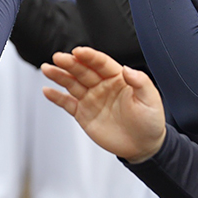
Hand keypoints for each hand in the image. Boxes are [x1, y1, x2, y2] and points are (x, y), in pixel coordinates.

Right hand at [41, 47, 166, 162]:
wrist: (143, 146)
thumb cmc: (149, 122)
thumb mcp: (150, 100)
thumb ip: (140, 82)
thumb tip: (127, 69)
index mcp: (118, 78)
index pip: (101, 63)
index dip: (89, 56)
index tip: (78, 51)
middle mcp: (102, 85)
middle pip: (83, 71)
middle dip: (70, 63)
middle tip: (58, 58)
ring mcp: (91, 99)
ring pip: (72, 84)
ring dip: (59, 75)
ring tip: (47, 68)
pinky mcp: (84, 114)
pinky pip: (67, 103)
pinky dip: (56, 97)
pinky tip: (47, 90)